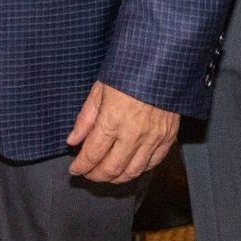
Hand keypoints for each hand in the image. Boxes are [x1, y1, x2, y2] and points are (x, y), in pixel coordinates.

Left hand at [64, 81, 178, 184]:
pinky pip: (152, 163)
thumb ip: (85, 118)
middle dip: (96, 176)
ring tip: (106, 173)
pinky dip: (138, 169)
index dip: (80, 166)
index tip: (74, 169)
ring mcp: (153, 137)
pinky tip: (128, 165)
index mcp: (113, 119)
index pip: (92, 154)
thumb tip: (72, 141)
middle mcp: (134, 133)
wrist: (162, 62)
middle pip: (111, 169)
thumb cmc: (128, 71)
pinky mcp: (168, 137)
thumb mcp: (100, 89)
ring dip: (116, 178)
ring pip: (132, 172)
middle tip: (88, 173)